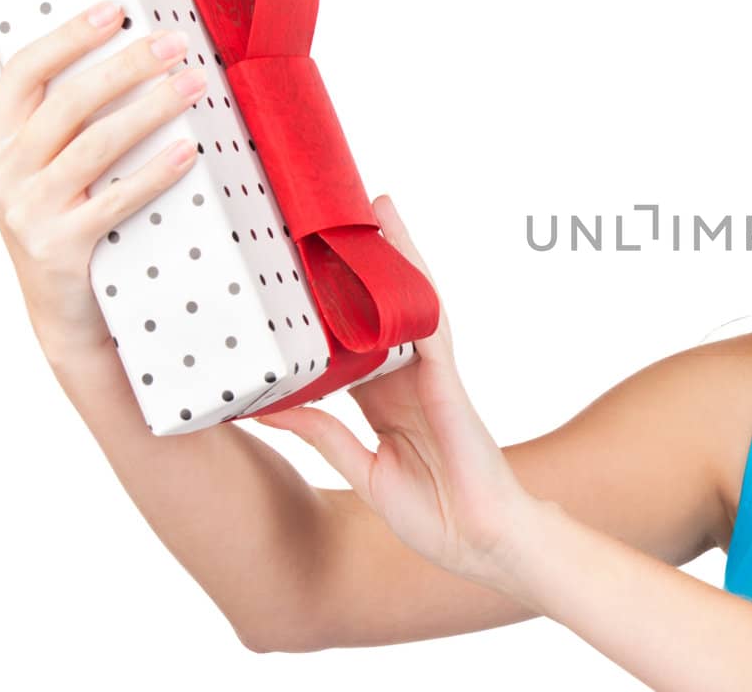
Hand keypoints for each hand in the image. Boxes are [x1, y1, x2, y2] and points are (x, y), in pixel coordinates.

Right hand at [0, 2, 205, 361]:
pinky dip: (155, 171)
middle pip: (69, 101)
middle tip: (176, 43)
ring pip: (95, 144)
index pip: (22, 72)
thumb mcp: (48, 171)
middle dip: (127, 66)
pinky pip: (116, 199)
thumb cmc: (69, 224)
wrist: (64, 313)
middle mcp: (3, 171)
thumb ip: (69, 125)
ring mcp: (28, 210)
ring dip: (150, 107)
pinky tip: (188, 148)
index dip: (68, 36)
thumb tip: (132, 61)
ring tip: (195, 83)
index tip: (114, 11)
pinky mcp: (62, 246)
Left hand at [252, 196, 541, 593]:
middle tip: (337, 213)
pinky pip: (429, 326)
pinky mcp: (448, 382)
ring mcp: (432, 375)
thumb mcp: (363, 470)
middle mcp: (409, 378)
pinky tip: (402, 255)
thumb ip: (322, 433)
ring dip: (396, 255)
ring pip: (411, 303)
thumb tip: (267, 407)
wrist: (485, 543)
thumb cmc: (437, 515)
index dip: (330, 302)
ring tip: (374, 208)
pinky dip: (416, 288)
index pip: (352, 339)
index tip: (303, 265)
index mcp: (386, 401)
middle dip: (367, 261)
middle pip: (384, 307)